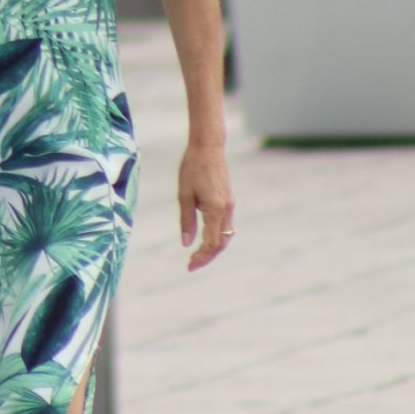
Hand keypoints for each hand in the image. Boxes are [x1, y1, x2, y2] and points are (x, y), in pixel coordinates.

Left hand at [178, 138, 235, 270]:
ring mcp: (230, 205)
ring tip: (197, 255)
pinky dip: (217, 236)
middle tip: (191, 265)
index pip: (212, 243)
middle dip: (208, 256)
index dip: (201, 257)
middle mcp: (227, 210)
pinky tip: (204, 239)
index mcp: (216, 210)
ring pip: (226, 236)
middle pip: (221, 243)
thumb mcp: (184, 195)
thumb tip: (186, 243)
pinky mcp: (229, 201)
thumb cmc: (192, 168)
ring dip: (213, 248)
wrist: (208, 147)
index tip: (189, 266)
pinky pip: (225, 225)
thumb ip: (186, 220)